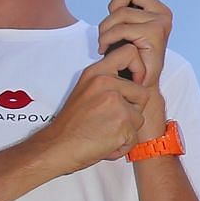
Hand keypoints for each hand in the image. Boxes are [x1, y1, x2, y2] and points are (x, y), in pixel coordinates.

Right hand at [32, 45, 148, 172]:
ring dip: (126, 130)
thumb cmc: (70, 124)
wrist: (56, 148)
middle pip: (142, 93)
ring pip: (139, 117)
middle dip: (132, 110)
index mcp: (97, 72)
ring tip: (105, 132)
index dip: (139, 68)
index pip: (130, 52)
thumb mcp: (85, 90)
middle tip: (110, 119)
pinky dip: (122, 145)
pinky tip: (105, 143)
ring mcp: (116, 104)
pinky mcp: (122, 124)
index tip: (133, 83)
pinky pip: (134, 137)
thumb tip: (133, 79)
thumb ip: (107, 82)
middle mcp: (107, 84)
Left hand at [99, 0, 173, 139]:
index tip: (116, 6)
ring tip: (105, 44)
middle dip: (112, 8)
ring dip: (106, 29)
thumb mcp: (124, 25)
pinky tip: (106, 50)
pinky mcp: (155, 33)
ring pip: (121, 12)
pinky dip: (108, 39)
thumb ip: (126, 0)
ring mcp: (161, 21)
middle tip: (110, 30)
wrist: (138, 87)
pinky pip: (122, 27)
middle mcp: (162, 11)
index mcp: (156, 7)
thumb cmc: (129, 58)